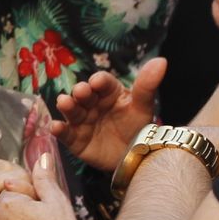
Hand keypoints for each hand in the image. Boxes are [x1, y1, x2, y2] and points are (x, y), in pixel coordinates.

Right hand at [51, 57, 166, 170]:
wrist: (135, 158)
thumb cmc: (138, 129)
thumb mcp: (143, 108)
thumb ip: (147, 86)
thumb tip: (162, 61)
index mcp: (108, 92)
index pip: (101, 82)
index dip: (98, 81)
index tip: (97, 83)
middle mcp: (92, 104)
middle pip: (83, 94)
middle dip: (80, 92)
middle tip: (82, 92)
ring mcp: (81, 121)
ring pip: (71, 110)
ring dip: (66, 105)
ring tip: (64, 102)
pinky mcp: (74, 139)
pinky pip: (64, 133)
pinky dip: (58, 130)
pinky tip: (56, 127)